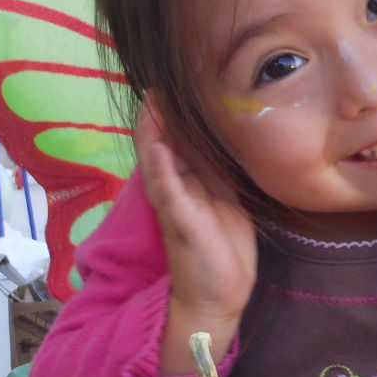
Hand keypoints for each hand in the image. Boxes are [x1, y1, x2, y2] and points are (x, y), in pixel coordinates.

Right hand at [136, 102, 257, 373]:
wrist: (219, 296)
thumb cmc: (223, 248)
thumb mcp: (225, 199)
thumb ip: (217, 170)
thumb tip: (224, 138)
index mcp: (187, 183)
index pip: (175, 139)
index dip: (173, 113)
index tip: (173, 82)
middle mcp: (174, 189)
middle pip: (161, 143)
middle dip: (159, 114)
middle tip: (158, 80)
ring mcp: (174, 205)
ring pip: (157, 162)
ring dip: (152, 132)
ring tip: (152, 102)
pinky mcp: (180, 223)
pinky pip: (167, 193)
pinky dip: (161, 170)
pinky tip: (159, 149)